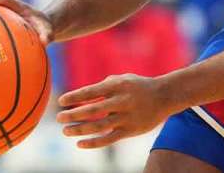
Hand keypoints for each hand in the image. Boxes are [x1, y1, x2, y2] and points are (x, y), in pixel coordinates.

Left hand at [56, 74, 175, 147]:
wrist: (165, 96)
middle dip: (73, 115)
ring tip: (66, 131)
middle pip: (93, 110)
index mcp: (118, 85)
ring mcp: (127, 117)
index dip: (75, 97)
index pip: (91, 91)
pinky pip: (109, 139)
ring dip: (80, 130)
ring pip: (99, 127)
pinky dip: (93, 143)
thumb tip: (82, 95)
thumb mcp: (123, 79)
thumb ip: (104, 85)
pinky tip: (79, 143)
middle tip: (59, 118)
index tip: (61, 101)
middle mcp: (122, 101)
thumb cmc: (138, 86)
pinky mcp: (130, 130)